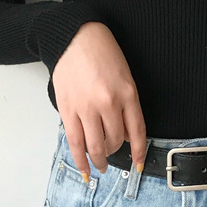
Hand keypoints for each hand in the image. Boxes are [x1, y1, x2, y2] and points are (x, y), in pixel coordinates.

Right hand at [51, 21, 147, 180]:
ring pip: (95, 145)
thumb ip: (127, 104)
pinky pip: (75, 142)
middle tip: (112, 156)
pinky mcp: (68, 110)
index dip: (138, 152)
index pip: (136, 131)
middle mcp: (108, 103)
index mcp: (127, 93)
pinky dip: (80, 159)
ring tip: (100, 165)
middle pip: (115, 140)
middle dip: (115, 153)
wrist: (74, 38)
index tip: (138, 164)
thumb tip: (123, 133)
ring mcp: (86, 108)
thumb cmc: (101, 52)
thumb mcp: (125, 75)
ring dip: (99, 160)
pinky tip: (84, 168)